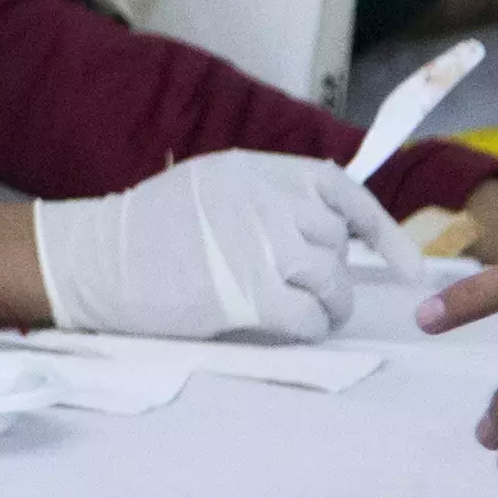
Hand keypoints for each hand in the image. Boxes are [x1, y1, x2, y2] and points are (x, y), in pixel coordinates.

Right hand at [34, 147, 410, 341]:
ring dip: (328, 304)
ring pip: (330, 280)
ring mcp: (257, 245)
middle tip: (316, 293)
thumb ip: (264, 198)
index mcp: (253, 170)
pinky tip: (294, 328)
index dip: (379, 228)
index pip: (338, 189)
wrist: (92, 262)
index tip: (405, 263)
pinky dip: (312, 327)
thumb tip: (325, 229)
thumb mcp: (209, 189)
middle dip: (335, 273)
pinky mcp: (247, 292)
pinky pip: (310, 316)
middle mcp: (263, 199)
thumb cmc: (144, 234)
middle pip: (334, 241)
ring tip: (308, 312)